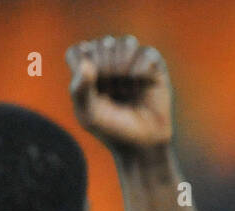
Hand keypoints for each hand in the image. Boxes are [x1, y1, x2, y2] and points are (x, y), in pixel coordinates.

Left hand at [66, 35, 172, 151]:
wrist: (142, 145)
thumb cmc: (113, 130)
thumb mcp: (89, 115)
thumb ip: (79, 89)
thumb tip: (86, 59)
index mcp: (89, 72)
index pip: (79, 51)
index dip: (84, 64)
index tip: (92, 87)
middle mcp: (110, 64)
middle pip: (103, 44)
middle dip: (106, 65)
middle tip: (113, 89)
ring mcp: (133, 65)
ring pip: (126, 42)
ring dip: (124, 61)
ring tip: (126, 82)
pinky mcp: (154, 69)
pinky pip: (148, 53)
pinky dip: (142, 66)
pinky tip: (141, 82)